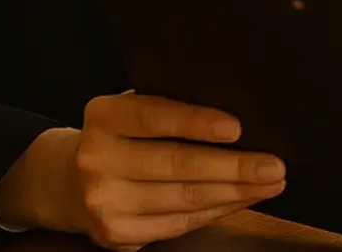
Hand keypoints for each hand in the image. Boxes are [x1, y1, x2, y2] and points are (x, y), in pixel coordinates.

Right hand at [0, 92, 286, 250]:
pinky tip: (243, 199)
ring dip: (236, 193)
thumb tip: (237, 110)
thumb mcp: (129, 109)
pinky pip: (181, 223)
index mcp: (103, 117)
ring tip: (270, 182)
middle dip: (234, 167)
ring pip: (185, 200)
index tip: (237, 127)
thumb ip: (168, 106)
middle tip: (274, 165)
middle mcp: (98, 159)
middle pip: (177, 165)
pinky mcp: (118, 234)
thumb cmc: (119, 136)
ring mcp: (105, 202)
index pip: (153, 116)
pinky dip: (218, 211)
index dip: (196, 122)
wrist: (67, 182)